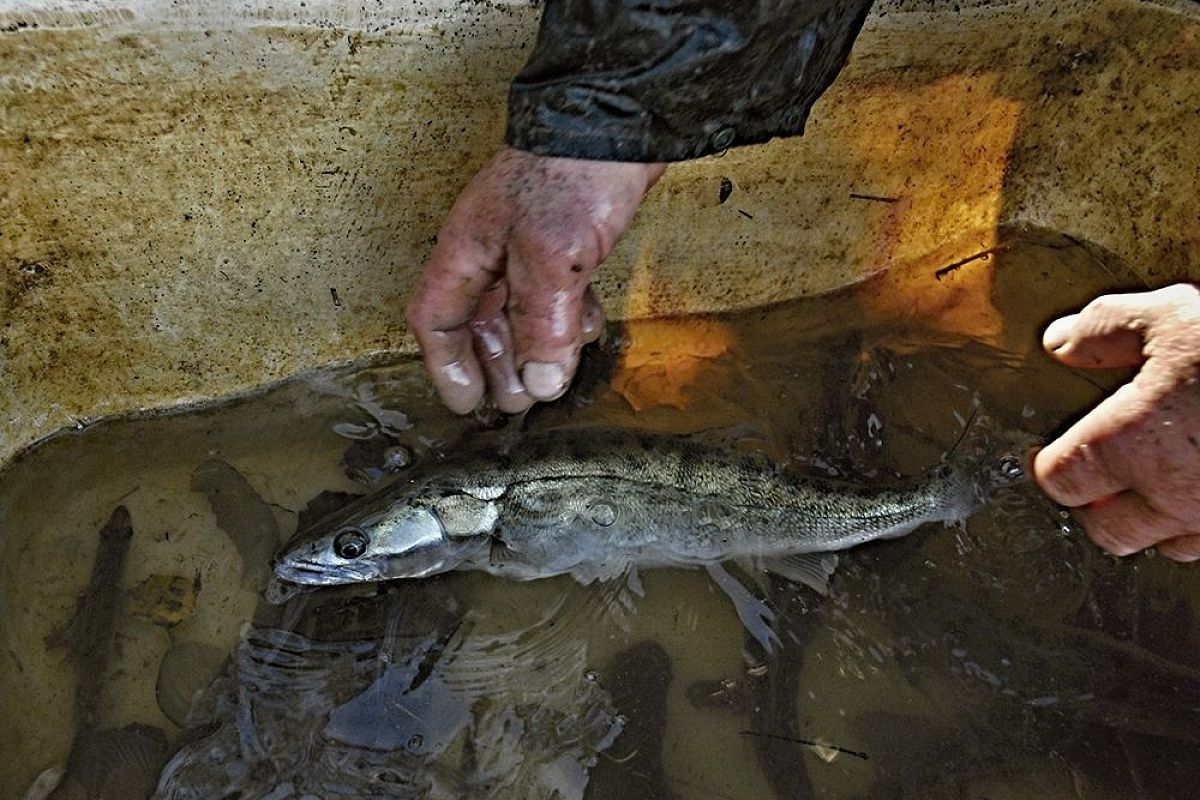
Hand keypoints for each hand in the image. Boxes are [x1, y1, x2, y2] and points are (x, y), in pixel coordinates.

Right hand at [406, 147, 665, 413]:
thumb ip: (543, 323)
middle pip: (478, 324)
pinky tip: (587, 332)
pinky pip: (555, 295)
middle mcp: (490, 251)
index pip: (436, 320)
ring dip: (535, 349)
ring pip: (519, 313)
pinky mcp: (566, 241)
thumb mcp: (550, 258)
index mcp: (465, 250)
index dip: (447, 366)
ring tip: (553, 378)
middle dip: (497, 367)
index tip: (468, 404)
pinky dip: (567, 320)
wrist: (621, 117)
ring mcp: (527, 245)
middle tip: (519, 404)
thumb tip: (540, 384)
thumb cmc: (572, 173)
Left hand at [1033, 284, 1199, 560]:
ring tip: (1169, 478)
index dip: (1056, 464)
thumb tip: (1062, 341)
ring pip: (1170, 547)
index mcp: (1130, 443)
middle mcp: (1172, 493)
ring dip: (1159, 520)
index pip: (1060, 479)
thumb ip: (1105, 330)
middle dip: (1100, 507)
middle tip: (1109, 476)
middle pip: (1108, 531)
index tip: (1062, 451)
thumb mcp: (1170, 314)